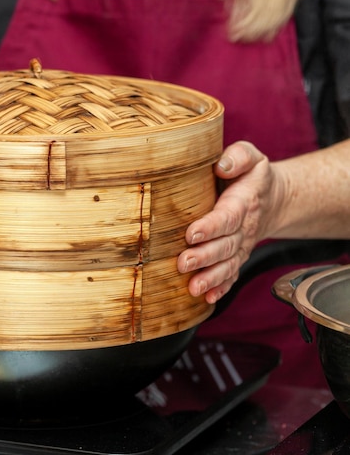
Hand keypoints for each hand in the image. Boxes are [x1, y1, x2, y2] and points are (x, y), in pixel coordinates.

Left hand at [177, 141, 277, 302]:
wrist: (271, 199)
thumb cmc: (250, 176)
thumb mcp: (250, 156)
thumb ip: (238, 156)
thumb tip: (221, 165)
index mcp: (242, 202)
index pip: (227, 217)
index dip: (210, 227)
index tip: (191, 234)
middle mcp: (243, 228)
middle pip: (225, 245)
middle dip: (204, 257)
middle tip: (183, 263)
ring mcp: (241, 245)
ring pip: (227, 265)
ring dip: (210, 277)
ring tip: (192, 287)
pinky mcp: (237, 257)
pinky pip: (231, 275)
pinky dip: (221, 287)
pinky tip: (207, 298)